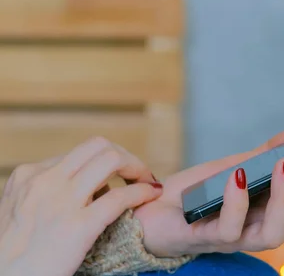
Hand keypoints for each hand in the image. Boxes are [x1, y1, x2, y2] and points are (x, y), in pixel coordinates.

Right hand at [0, 137, 162, 275]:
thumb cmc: (15, 255)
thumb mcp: (20, 210)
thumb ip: (45, 192)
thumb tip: (80, 185)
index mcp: (29, 175)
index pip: (81, 152)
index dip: (108, 160)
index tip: (120, 174)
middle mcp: (44, 181)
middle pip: (99, 146)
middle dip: (126, 156)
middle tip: (139, 173)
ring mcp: (61, 202)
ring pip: (111, 159)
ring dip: (138, 167)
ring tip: (147, 181)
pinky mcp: (78, 226)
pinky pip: (120, 197)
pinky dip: (142, 191)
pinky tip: (152, 194)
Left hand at [134, 126, 283, 256]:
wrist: (152, 210)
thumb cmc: (199, 191)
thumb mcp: (237, 164)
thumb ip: (269, 153)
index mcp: (273, 211)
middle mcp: (261, 228)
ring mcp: (237, 237)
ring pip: (276, 233)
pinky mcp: (208, 239)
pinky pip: (231, 227)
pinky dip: (238, 199)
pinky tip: (239, 174)